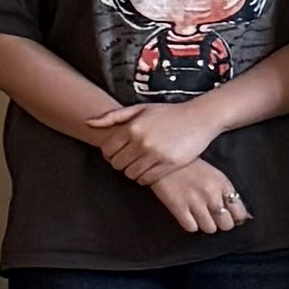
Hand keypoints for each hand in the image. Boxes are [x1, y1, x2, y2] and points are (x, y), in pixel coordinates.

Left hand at [85, 97, 218, 183]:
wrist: (201, 117)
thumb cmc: (169, 113)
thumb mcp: (141, 109)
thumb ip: (113, 116)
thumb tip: (88, 123)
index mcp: (132, 127)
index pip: (107, 150)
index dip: (110, 154)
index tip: (120, 152)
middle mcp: (142, 141)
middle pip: (117, 164)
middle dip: (121, 163)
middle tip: (131, 158)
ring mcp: (155, 154)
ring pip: (130, 174)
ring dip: (133, 171)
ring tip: (141, 164)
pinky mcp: (168, 164)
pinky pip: (146, 179)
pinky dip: (145, 178)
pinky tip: (151, 169)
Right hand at [148, 157, 246, 237]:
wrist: (165, 160)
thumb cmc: (193, 167)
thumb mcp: (216, 175)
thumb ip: (227, 193)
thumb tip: (242, 215)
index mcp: (223, 185)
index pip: (239, 212)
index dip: (237, 218)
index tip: (233, 218)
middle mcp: (212, 195)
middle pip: (226, 224)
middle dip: (223, 224)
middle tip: (217, 219)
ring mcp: (195, 203)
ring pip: (210, 228)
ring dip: (207, 226)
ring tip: (203, 219)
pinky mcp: (178, 208)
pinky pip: (191, 228)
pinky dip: (192, 226)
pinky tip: (190, 218)